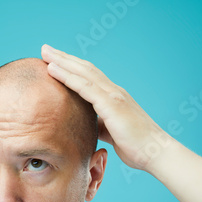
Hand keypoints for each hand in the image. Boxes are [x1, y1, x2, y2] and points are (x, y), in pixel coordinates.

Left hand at [41, 44, 172, 171]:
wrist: (155, 153)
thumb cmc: (135, 146)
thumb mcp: (110, 131)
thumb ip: (98, 123)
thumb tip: (86, 124)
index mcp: (112, 97)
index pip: (89, 75)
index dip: (71, 66)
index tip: (54, 59)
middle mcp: (113, 91)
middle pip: (84, 68)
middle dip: (63, 57)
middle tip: (45, 48)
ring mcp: (113, 95)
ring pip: (83, 73)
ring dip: (62, 61)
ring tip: (45, 52)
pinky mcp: (111, 104)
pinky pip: (84, 87)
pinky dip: (67, 76)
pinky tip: (53, 69)